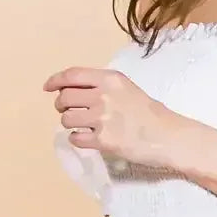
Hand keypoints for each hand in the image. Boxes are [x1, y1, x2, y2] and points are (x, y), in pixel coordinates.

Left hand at [43, 67, 172, 164]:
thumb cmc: (148, 112)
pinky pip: (76, 138)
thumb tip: (70, 89)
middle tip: (69, 111)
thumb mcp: (126, 88)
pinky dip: (77, 138)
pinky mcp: (103, 140)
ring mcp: (103, 118)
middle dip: (62, 105)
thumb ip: (101, 86)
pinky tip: (87, 138)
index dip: (55, 81)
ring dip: (70, 123)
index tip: (48, 88)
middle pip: (65, 97)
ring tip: (82, 125)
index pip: (72, 75)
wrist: (167, 136)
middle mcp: (104, 96)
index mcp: (110, 79)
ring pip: (67, 119)